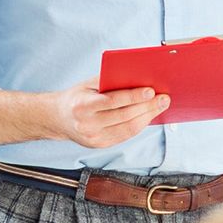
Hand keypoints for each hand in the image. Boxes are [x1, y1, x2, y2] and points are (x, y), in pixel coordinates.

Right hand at [44, 78, 169, 147]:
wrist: (58, 119)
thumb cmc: (77, 97)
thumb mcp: (88, 85)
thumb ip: (109, 81)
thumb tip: (137, 77)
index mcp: (82, 106)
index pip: (113, 102)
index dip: (133, 96)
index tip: (151, 91)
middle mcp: (87, 125)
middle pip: (124, 117)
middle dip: (147, 107)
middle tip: (164, 98)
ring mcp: (94, 138)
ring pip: (128, 129)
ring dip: (148, 117)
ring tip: (160, 106)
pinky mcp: (100, 145)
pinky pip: (125, 135)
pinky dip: (139, 125)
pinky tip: (148, 116)